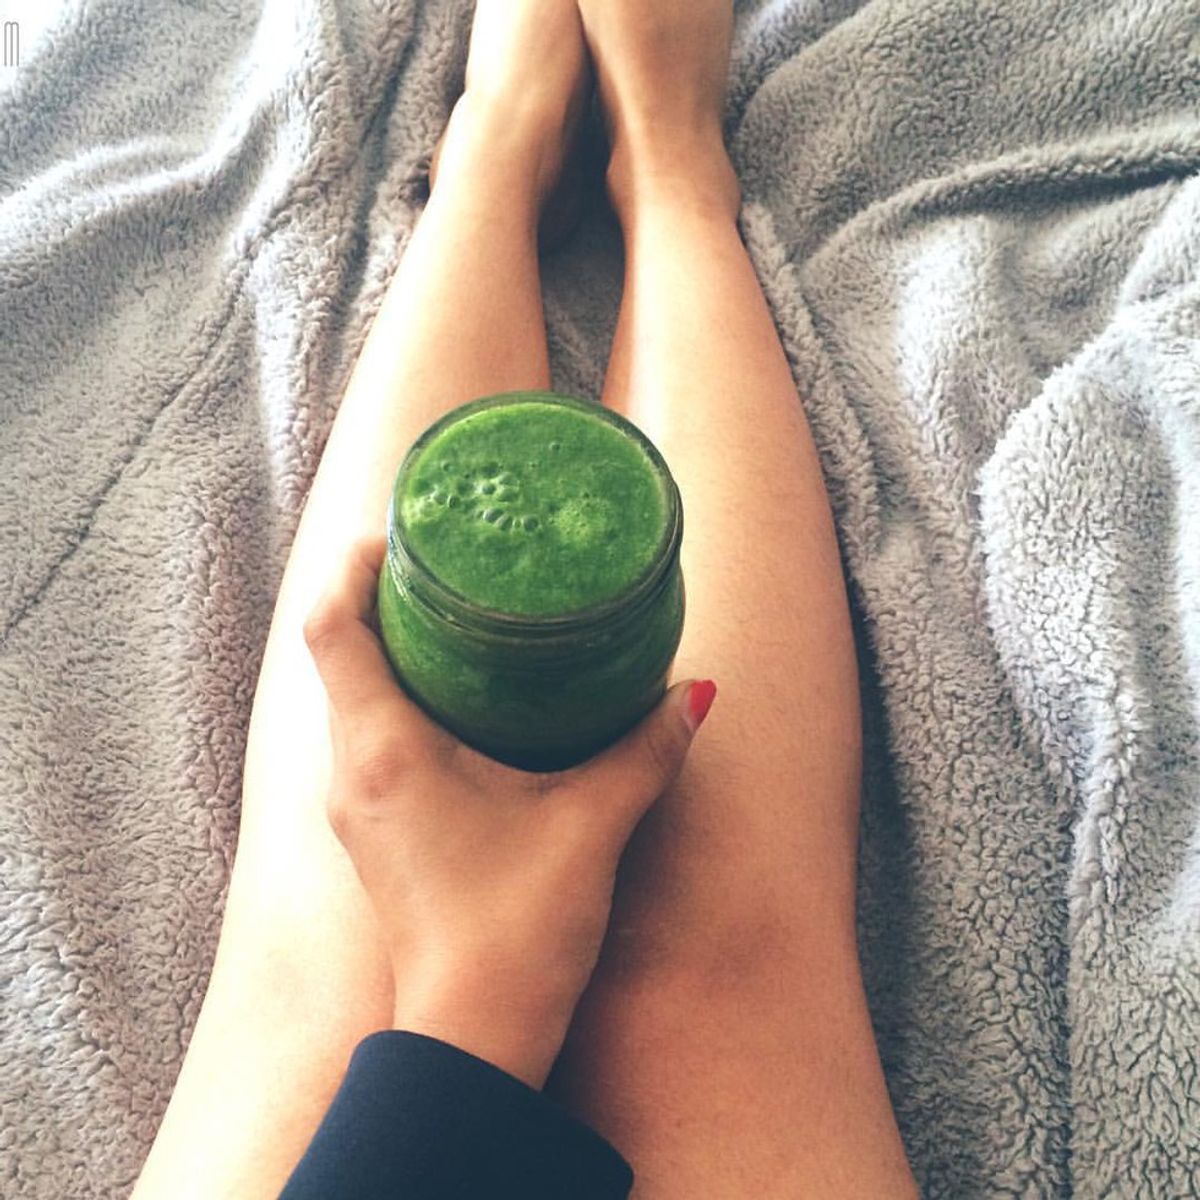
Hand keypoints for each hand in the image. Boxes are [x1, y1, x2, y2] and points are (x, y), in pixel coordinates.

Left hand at [303, 535, 715, 1088]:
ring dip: (396, 651)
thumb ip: (644, 750)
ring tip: (461, 616)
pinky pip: (376, 739)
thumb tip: (691, 693)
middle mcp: (356, 770)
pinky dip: (408, 700)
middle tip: (448, 561)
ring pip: (358, 698)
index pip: (332, 627)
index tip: (400, 531)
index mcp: (385, 748)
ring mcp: (362, 806)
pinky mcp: (382, 834)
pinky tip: (467, 699)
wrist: (473, 1038)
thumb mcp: (592, 824)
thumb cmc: (514, 931)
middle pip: (344, 654)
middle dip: (384, 598)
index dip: (356, 567)